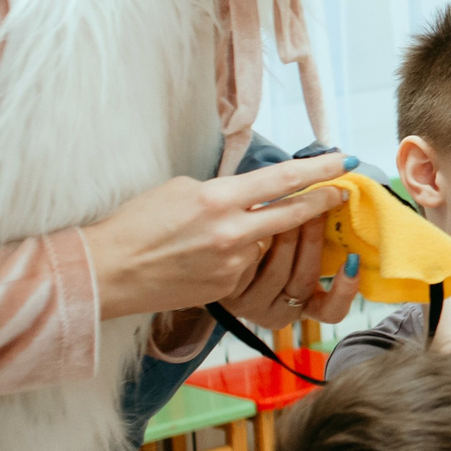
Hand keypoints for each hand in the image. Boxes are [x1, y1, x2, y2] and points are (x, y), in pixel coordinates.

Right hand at [84, 155, 350, 323]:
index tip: (343, 162)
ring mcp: (232, 264)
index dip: (318, 169)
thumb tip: (250, 194)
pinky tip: (207, 255)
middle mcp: (232, 233)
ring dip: (263, 234)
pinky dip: (240, 257)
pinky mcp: (228, 288)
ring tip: (222, 229)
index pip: (282, 179)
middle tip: (341, 191)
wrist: (107, 272)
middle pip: (293, 214)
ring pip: (267, 243)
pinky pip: (248, 266)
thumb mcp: (181, 190)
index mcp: (218, 199)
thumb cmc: (136, 224)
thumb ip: (223, 191)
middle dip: (321, 202)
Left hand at [218, 208, 362, 332]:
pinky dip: (257, 240)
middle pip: (304, 281)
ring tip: (289, 207)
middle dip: (313, 241)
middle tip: (318, 209)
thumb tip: (340, 206)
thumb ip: (317, 244)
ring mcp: (251, 305)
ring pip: (277, 272)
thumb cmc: (272, 254)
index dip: (344, 290)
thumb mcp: (300, 258)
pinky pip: (248, 265)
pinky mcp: (228, 292)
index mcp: (304, 307)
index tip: (353, 259)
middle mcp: (279, 312)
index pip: (331, 312)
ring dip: (287, 237)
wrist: (221, 263)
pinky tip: (258, 218)